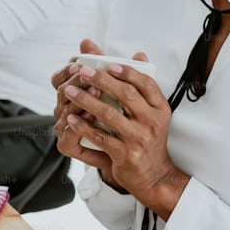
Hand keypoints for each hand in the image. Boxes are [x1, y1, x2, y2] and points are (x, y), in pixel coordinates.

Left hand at [61, 42, 187, 218]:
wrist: (155, 176)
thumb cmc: (149, 139)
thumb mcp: (151, 113)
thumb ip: (140, 85)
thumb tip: (139, 54)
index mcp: (160, 109)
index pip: (146, 83)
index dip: (128, 71)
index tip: (109, 63)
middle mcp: (152, 122)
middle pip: (126, 95)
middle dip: (101, 80)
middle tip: (82, 71)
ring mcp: (139, 139)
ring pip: (110, 115)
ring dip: (87, 100)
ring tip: (70, 91)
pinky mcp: (126, 155)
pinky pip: (101, 137)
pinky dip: (84, 127)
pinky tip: (72, 118)